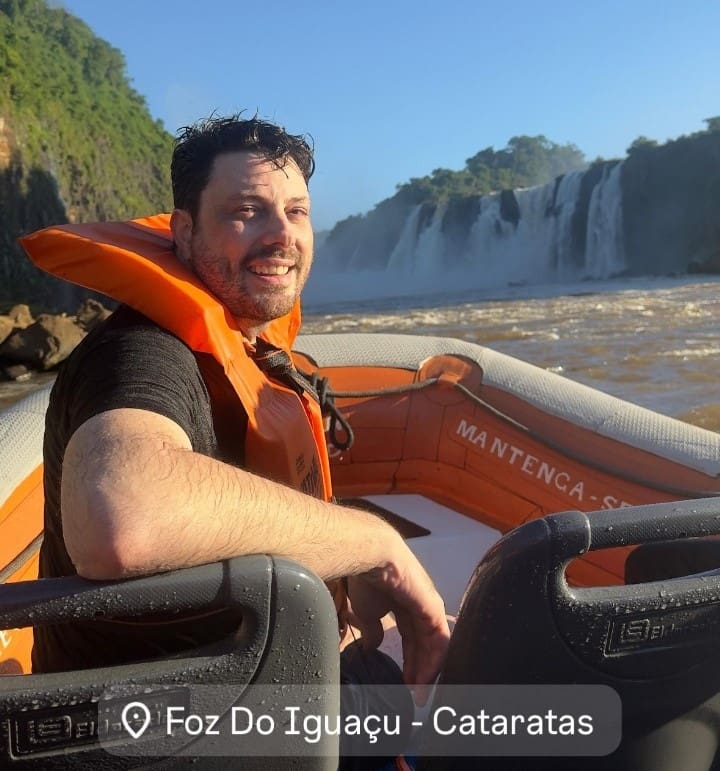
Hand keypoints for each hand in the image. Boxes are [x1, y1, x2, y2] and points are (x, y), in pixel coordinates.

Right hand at [344, 542, 450, 704]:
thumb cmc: (366, 580)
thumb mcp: (367, 611)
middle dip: (420, 671)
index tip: (403, 683)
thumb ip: (373, 629)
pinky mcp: (433, 608)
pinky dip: (433, 661)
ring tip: (419, 692)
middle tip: (415, 696)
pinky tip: (424, 677)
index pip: (412, 638)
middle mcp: (420, 606)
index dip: (409, 662)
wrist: (371, 557)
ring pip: (433, 645)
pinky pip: (438, 640)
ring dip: (427, 671)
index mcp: (404, 604)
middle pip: (424, 644)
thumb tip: (373, 645)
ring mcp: (429, 606)